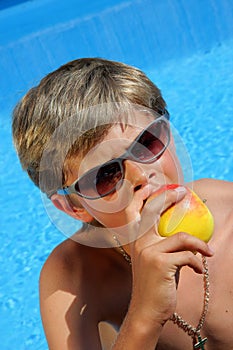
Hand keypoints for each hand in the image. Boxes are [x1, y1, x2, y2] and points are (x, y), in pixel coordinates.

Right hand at [128, 187, 213, 327]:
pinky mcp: (160, 263)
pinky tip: (199, 270)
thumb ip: (162, 244)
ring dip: (200, 246)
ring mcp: (148, 252)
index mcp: (136, 241)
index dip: (142, 197)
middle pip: (154, 212)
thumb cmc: (154, 285)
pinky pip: (188, 255)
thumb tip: (183, 234)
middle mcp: (140, 243)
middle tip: (183, 193)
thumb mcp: (154, 260)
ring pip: (181, 237)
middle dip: (169, 198)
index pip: (135, 212)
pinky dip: (198, 262)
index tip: (151, 186)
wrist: (146, 311)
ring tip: (209, 252)